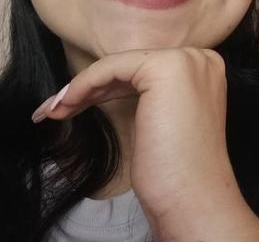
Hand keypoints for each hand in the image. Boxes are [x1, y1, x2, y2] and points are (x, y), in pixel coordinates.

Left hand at [31, 48, 237, 220]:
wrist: (191, 199)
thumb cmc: (173, 173)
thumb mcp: (157, 121)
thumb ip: (145, 96)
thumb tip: (102, 86)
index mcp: (203, 69)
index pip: (140, 73)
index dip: (103, 89)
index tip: (71, 106)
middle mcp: (199, 59)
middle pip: (128, 68)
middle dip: (88, 89)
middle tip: (55, 108)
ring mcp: (186, 60)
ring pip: (116, 66)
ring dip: (79, 89)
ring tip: (54, 111)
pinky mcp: (165, 67)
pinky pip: (111, 67)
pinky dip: (83, 84)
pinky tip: (66, 104)